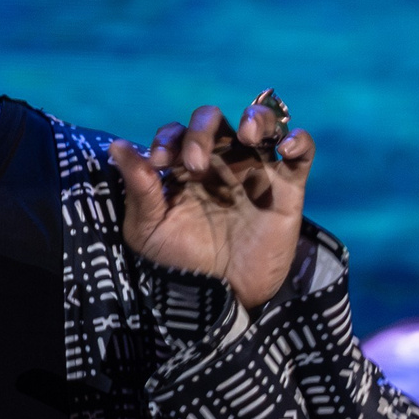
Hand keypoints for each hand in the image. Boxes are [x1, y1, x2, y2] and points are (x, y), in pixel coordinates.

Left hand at [108, 102, 314, 309]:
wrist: (221, 300)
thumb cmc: (180, 264)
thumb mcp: (149, 231)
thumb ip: (138, 188)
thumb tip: (116, 146)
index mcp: (183, 169)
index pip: (175, 134)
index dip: (167, 140)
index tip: (158, 164)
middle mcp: (219, 163)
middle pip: (212, 120)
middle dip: (200, 133)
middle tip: (195, 166)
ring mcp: (254, 171)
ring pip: (261, 122)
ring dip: (255, 118)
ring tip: (247, 135)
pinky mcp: (287, 188)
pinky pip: (302, 151)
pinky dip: (298, 139)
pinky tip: (283, 148)